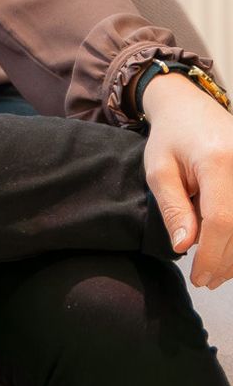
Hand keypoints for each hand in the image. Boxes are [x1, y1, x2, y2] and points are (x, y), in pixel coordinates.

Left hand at [143, 73, 232, 285]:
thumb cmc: (170, 137)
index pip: (222, 220)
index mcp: (218, 161)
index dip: (213, 255)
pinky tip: (227, 251)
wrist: (190, 106)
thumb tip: (185, 247)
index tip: (199, 277)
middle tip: (206, 280)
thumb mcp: (159, 169)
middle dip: (226, 262)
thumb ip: (172, 207)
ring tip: (216, 271)